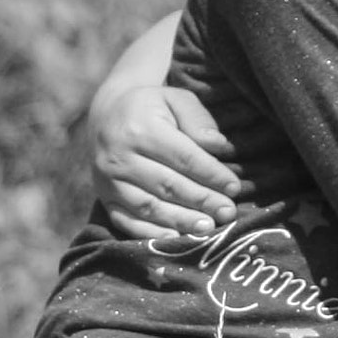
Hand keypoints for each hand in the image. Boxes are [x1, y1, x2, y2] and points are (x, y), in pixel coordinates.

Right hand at [90, 85, 239, 239]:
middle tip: (228, 213)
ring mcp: (107, 180)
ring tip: (208, 228)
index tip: (234, 188)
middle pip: (168, 185)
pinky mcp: (104, 198)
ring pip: (149, 207)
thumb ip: (198, 119)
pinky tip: (175, 239)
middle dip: (202, 201)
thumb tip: (219, 146)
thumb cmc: (152, 108)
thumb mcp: (176, 99)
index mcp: (140, 129)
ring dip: (181, 220)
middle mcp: (119, 156)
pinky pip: (127, 222)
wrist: (107, 116)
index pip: (183, 157)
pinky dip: (151, 233)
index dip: (211, 175)